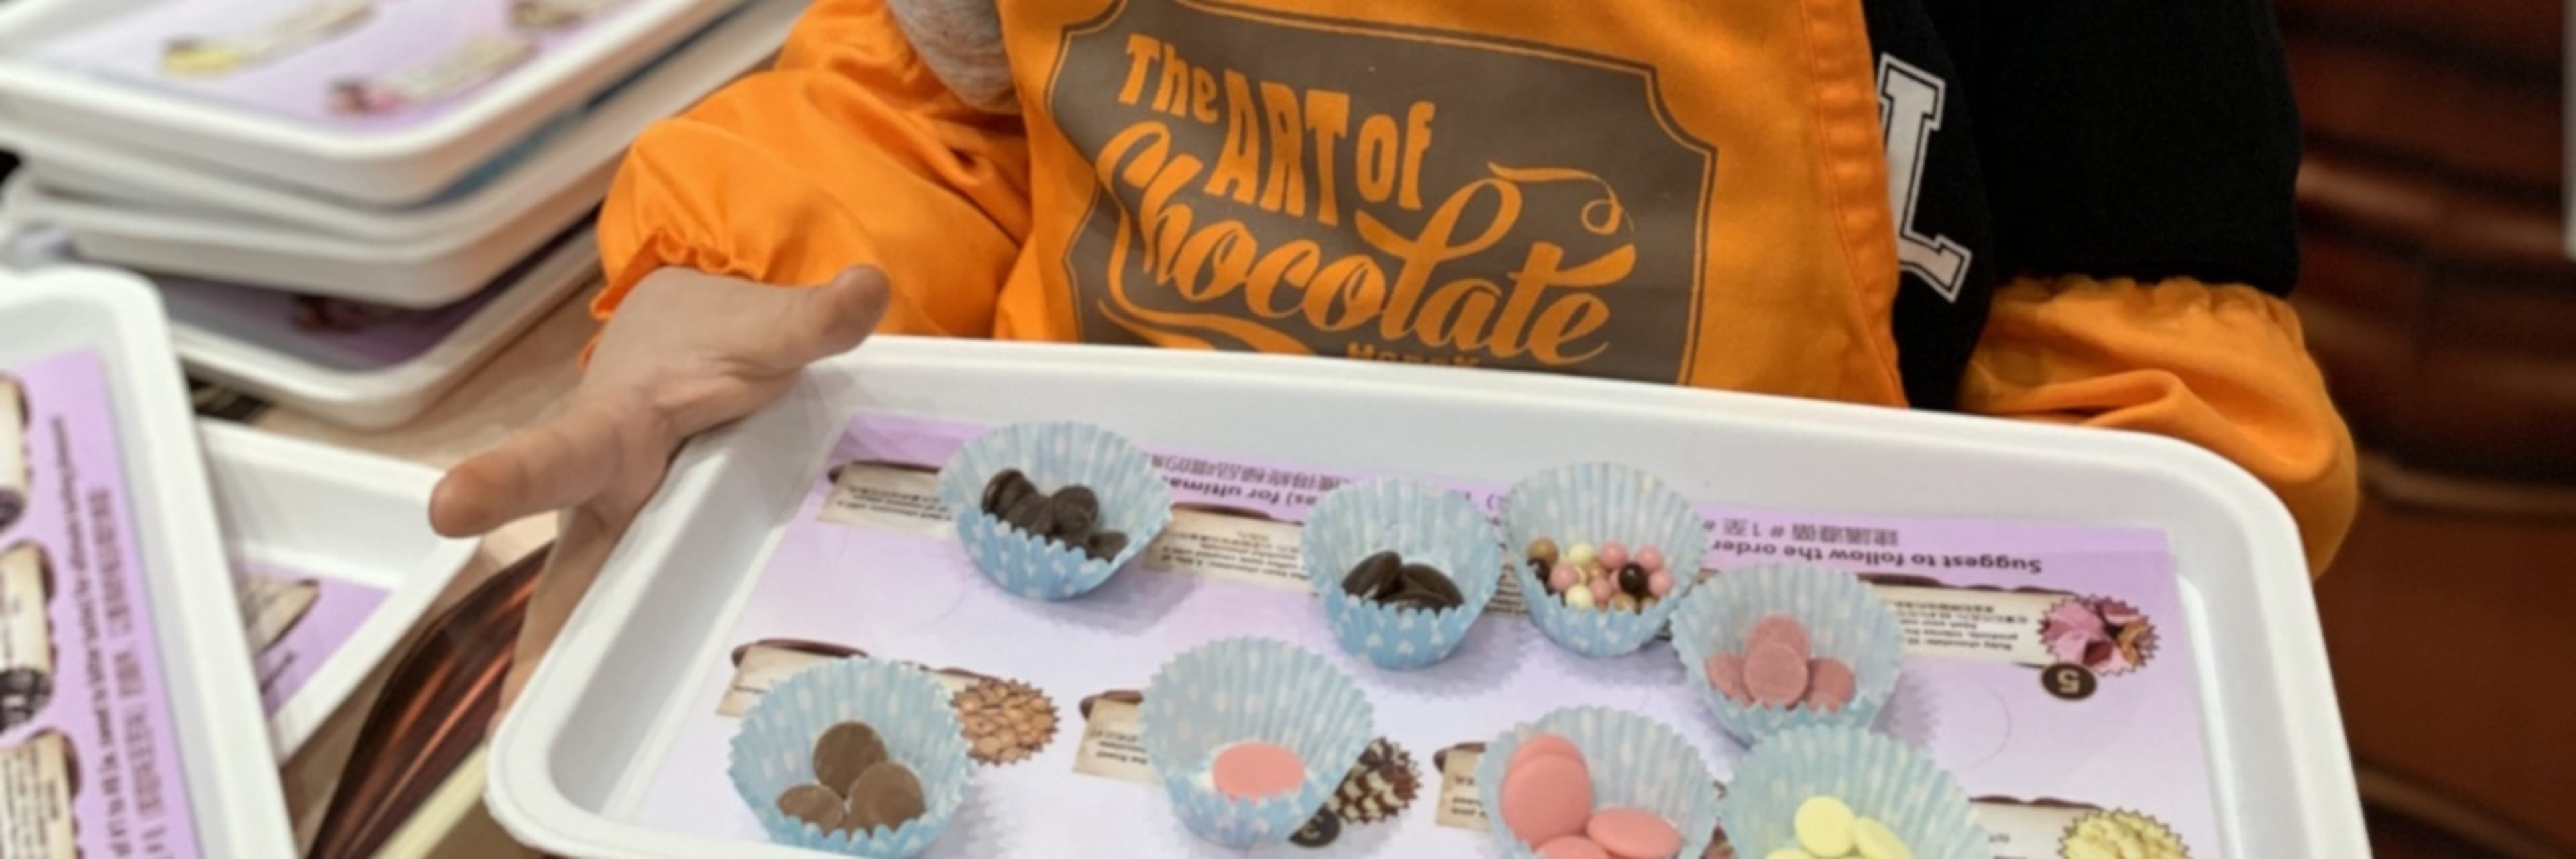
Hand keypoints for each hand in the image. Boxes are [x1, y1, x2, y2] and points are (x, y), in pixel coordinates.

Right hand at [429, 266, 890, 714]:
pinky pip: (622, 618)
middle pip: (564, 569)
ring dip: (558, 676)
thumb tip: (869, 288)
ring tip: (526, 748)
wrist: (679, 330)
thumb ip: (810, 318)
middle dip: (539, 638)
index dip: (509, 479)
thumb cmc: (709, 338)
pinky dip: (600, 671)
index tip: (450, 506)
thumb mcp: (762, 327)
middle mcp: (602, 491)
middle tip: (509, 715)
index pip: (560, 451)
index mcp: (616, 425)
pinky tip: (578, 729)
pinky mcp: (639, 559)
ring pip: (580, 609)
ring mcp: (616, 532)